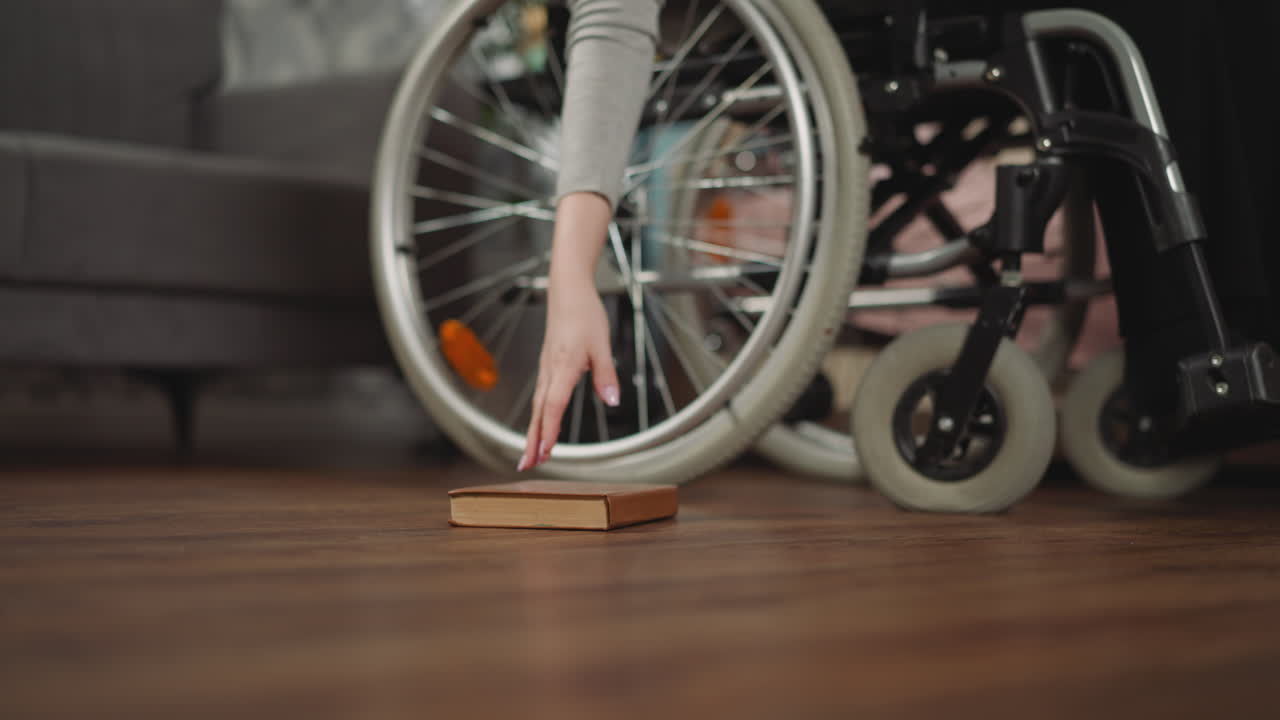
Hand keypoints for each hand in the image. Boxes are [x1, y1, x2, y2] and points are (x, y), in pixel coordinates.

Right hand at [519, 192, 619, 471]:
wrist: (567, 290)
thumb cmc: (585, 314)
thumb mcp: (603, 344)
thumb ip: (606, 374)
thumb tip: (611, 400)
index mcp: (564, 366)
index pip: (555, 405)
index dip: (550, 430)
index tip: (546, 452)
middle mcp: (550, 370)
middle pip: (540, 411)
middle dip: (533, 440)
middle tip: (526, 466)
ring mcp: (546, 368)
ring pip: (538, 405)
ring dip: (534, 431)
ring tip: (530, 454)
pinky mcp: (547, 365)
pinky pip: (541, 396)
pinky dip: (539, 415)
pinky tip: (541, 425)